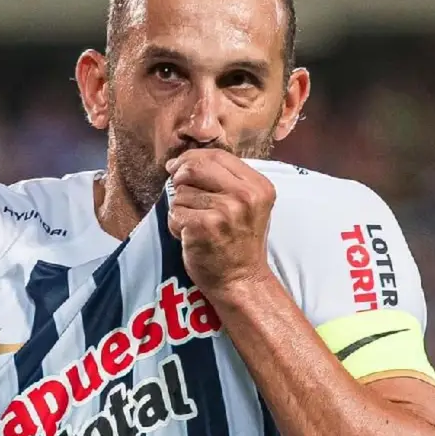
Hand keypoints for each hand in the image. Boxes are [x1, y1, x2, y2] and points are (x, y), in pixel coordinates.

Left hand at [165, 149, 275, 293]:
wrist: (241, 281)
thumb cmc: (239, 242)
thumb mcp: (247, 205)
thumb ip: (225, 180)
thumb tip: (182, 162)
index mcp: (258, 186)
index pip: (217, 155)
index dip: (191, 158)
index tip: (177, 167)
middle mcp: (245, 195)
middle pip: (196, 167)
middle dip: (181, 179)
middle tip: (182, 195)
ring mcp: (225, 211)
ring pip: (182, 192)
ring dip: (181, 209)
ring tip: (197, 226)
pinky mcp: (205, 227)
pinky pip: (175, 212)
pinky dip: (176, 225)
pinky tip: (190, 237)